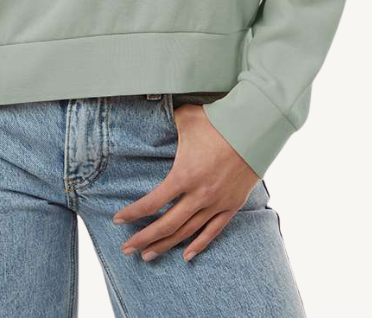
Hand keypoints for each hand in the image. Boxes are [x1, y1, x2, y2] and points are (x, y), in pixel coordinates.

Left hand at [112, 102, 261, 261]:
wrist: (253, 128)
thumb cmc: (216, 120)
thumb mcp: (185, 118)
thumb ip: (166, 122)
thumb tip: (151, 116)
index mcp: (184, 175)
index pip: (153, 202)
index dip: (133, 213)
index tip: (118, 220)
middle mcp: (199, 195)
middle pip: (167, 225)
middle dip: (144, 238)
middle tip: (127, 249)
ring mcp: (216, 202)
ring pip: (187, 232)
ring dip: (166, 245)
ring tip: (148, 255)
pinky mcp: (231, 205)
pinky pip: (213, 231)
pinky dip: (199, 244)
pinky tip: (186, 255)